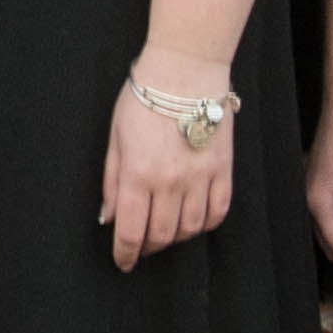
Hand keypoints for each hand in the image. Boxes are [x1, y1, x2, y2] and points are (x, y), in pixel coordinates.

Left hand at [101, 73, 237, 269]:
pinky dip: (205, 224)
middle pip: (162, 236)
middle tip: (141, 245)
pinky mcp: (223, 170)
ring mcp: (200, 177)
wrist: (185, 70)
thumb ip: (112, 183)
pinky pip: (218, 212)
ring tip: (165, 231)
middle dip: (148, 248)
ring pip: (190, 229)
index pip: (131, 231)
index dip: (125, 254)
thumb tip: (108, 219)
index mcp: (139, 174)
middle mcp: (171, 182)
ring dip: (175, 238)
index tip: (123, 262)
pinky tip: (193, 220)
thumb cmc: (144, 100)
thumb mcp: (116, 139)